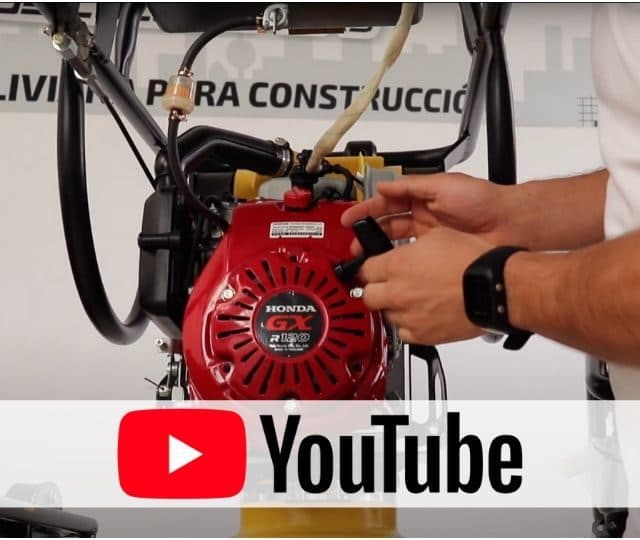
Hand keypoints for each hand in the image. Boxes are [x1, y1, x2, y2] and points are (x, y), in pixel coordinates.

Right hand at [341, 173, 518, 254]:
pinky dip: (399, 260)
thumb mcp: (441, 185)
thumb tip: (385, 185)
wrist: (509, 224)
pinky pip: (413, 257)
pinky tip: (390, 266)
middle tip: (354, 244)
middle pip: (388, 224)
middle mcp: (423, 216)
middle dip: (368, 232)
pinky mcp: (437, 253)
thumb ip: (411, 185)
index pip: (387, 203)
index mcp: (422, 197)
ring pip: (397, 242)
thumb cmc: (482, 200)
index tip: (350, 218)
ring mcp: (430, 236)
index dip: (367, 210)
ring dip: (380, 248)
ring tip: (366, 257)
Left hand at [360, 227, 491, 344]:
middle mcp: (398, 292)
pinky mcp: (422, 334)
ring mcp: (408, 315)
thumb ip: (410, 248)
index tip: (372, 269)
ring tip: (411, 300)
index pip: (364, 269)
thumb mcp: (436, 237)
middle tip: (386, 286)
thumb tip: (402, 252)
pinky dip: (408, 325)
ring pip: (385, 315)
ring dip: (393, 308)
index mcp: (397, 265)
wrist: (494, 287)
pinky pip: (403, 333)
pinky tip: (419, 316)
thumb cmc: (472, 261)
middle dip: (375, 289)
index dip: (369, 268)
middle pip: (368, 295)